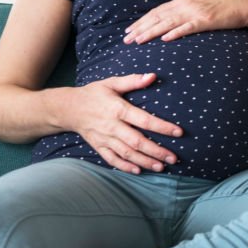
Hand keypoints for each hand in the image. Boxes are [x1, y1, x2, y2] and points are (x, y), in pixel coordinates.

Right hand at [66, 73, 182, 173]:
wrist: (68, 109)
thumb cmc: (94, 94)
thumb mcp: (112, 83)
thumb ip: (133, 80)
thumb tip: (153, 76)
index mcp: (117, 109)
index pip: (143, 120)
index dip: (162, 127)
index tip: (179, 132)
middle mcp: (111, 126)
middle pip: (137, 142)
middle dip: (156, 151)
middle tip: (174, 158)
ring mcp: (104, 139)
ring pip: (127, 153)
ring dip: (144, 161)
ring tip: (161, 166)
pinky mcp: (98, 147)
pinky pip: (112, 159)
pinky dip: (125, 166)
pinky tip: (138, 171)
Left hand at [124, 0, 247, 43]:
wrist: (243, 3)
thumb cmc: (223, 5)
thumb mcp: (200, 2)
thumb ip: (185, 8)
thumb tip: (172, 17)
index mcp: (183, 1)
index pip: (157, 12)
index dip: (141, 21)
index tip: (129, 30)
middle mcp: (185, 5)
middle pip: (157, 17)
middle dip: (140, 28)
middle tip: (126, 39)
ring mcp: (195, 12)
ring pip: (168, 23)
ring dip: (151, 32)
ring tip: (138, 40)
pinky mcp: (206, 20)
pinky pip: (187, 28)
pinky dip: (175, 33)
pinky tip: (164, 39)